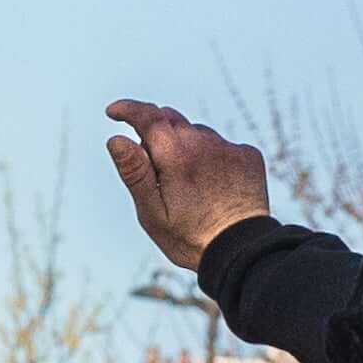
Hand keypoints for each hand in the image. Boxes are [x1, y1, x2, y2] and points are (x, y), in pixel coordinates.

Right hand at [104, 99, 270, 269]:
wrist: (242, 253)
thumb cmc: (191, 238)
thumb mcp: (152, 212)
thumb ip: (135, 172)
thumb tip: (116, 139)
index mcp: (176, 155)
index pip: (148, 116)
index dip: (128, 110)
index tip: (114, 112)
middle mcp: (204, 143)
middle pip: (171, 120)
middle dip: (155, 133)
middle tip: (155, 169)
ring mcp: (229, 148)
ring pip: (197, 133)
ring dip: (186, 147)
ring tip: (189, 186)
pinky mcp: (249, 156)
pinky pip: (222, 146)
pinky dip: (212, 157)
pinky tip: (214, 186)